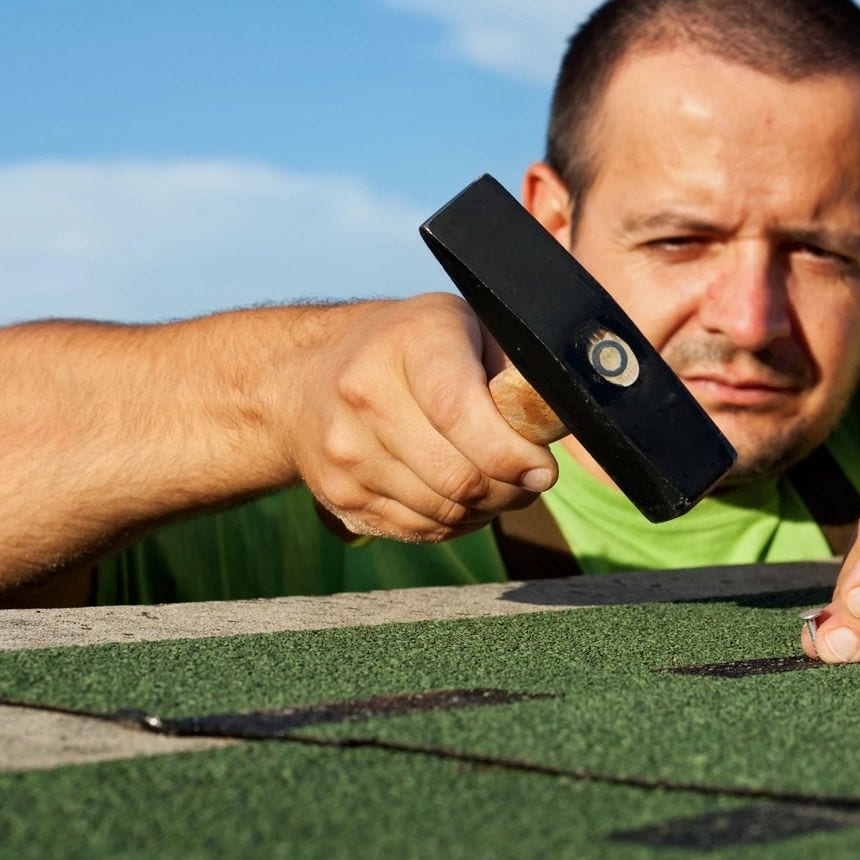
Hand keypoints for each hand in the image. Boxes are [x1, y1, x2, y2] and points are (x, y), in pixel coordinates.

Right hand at [292, 294, 557, 543]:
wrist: (306, 375)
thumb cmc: (411, 347)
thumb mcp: (465, 328)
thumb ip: (512, 370)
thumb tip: (553, 422)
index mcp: (408, 342)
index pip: (460, 413)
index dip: (511, 454)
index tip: (542, 469)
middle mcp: (365, 395)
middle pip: (458, 476)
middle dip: (510, 488)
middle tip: (531, 478)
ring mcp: (346, 452)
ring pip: (444, 511)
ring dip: (488, 509)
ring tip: (500, 483)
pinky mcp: (340, 496)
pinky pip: (419, 530)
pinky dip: (455, 523)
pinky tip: (464, 497)